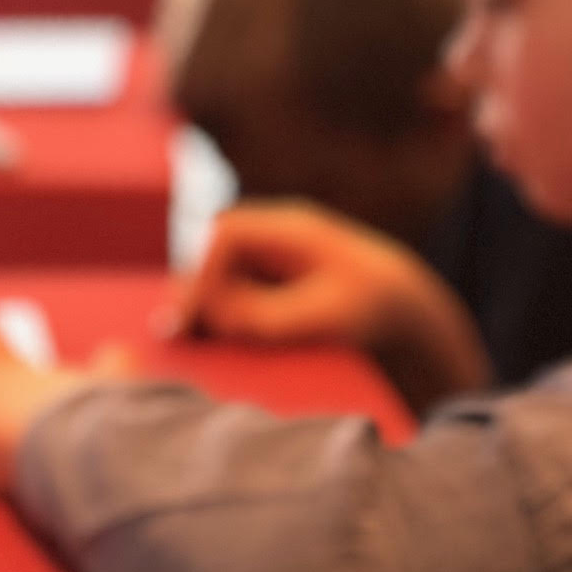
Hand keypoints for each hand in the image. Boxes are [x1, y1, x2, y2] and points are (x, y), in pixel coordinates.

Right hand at [169, 200, 489, 412]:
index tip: (190, 318)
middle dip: (192, 292)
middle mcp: (273, 234)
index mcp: (290, 228)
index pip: (226, 236)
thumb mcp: (314, 318)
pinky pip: (228, 294)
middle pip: (213, 253)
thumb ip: (260, 316)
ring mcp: (268, 256)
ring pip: (216, 275)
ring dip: (200, 307)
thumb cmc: (367, 310)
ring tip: (181, 341)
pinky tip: (200, 343)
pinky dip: (214, 318)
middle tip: (171, 334)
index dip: (203, 275)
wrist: (400, 310)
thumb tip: (208, 316)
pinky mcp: (265, 282)